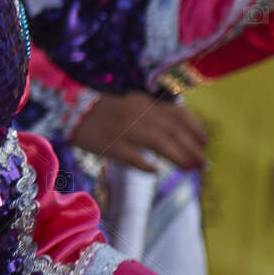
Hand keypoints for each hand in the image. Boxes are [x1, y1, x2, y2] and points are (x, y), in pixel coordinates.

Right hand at [71, 91, 207, 171]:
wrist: (68, 108)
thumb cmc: (101, 109)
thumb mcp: (130, 104)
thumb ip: (151, 115)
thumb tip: (177, 134)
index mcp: (143, 102)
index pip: (177, 113)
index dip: (194, 128)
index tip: (205, 142)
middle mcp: (137, 113)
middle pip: (172, 130)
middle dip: (191, 147)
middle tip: (202, 163)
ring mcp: (123, 129)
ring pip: (158, 142)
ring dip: (178, 156)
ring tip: (189, 168)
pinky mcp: (109, 143)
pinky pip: (132, 156)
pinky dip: (146, 164)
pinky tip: (156, 171)